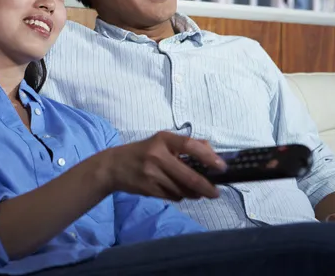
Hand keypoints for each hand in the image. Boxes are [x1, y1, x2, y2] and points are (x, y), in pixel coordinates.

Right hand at [101, 131, 225, 201]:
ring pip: (182, 190)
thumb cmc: (142, 152)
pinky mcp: (148, 188)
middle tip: (215, 192)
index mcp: (163, 139)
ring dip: (193, 194)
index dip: (208, 157)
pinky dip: (179, 196)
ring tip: (196, 192)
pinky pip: (172, 196)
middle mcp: (157, 155)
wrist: (113, 166)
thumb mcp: (161, 142)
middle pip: (189, 176)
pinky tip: (176, 191)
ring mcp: (152, 173)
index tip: (221, 167)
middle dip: (206, 187)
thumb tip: (212, 152)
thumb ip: (186, 145)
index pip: (190, 146)